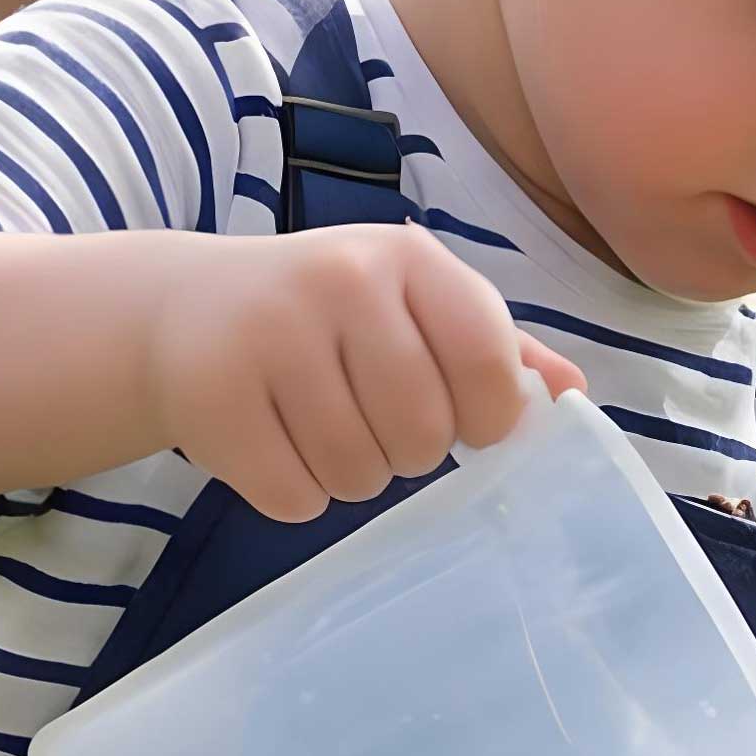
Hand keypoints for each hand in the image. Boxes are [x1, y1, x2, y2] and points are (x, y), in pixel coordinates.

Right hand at [149, 222, 583, 520]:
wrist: (184, 308)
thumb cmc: (330, 315)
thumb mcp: (417, 305)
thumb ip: (498, 347)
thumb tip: (572, 395)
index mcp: (410, 258)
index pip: (490, 367)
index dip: (489, 418)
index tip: (466, 421)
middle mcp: (340, 281)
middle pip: (424, 434)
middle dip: (411, 451)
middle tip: (375, 418)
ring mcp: (269, 334)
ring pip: (360, 475)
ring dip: (354, 475)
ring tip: (322, 425)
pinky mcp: (210, 396)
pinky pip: (296, 497)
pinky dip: (296, 493)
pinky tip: (277, 443)